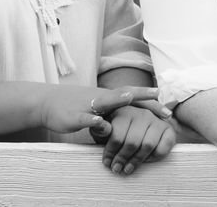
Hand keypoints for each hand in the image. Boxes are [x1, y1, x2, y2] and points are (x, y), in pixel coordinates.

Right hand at [37, 84, 159, 133]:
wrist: (48, 103)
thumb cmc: (77, 107)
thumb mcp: (99, 111)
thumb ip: (115, 114)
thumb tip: (134, 122)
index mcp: (109, 98)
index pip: (134, 98)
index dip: (150, 102)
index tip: (168, 108)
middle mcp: (102, 98)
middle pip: (125, 94)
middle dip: (143, 97)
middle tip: (161, 100)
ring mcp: (88, 106)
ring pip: (105, 101)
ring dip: (118, 99)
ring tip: (132, 97)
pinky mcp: (75, 116)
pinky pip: (85, 118)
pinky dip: (92, 120)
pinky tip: (100, 122)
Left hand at [90, 103, 175, 174]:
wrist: (138, 124)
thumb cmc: (118, 129)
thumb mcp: (105, 128)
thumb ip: (100, 129)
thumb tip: (99, 126)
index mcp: (125, 111)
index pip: (117, 135)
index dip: (110, 152)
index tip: (106, 162)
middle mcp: (142, 113)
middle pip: (132, 142)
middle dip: (122, 158)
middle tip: (116, 168)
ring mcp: (156, 120)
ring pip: (147, 145)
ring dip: (136, 160)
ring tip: (127, 168)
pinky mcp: (168, 129)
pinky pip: (164, 146)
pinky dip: (154, 157)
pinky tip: (145, 160)